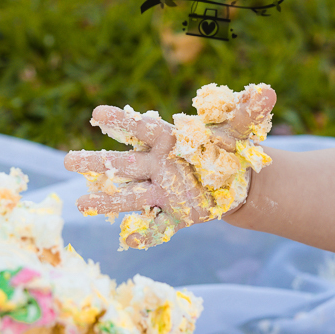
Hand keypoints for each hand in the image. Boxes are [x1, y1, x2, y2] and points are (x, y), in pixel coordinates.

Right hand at [64, 86, 275, 248]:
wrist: (239, 180)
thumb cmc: (231, 148)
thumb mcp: (241, 129)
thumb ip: (248, 112)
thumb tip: (267, 91)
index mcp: (169, 139)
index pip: (140, 128)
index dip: (119, 121)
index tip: (96, 113)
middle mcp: (157, 164)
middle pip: (122, 163)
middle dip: (95, 162)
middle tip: (66, 160)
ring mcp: (162, 190)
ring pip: (129, 195)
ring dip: (106, 200)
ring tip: (79, 204)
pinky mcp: (173, 213)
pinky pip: (155, 225)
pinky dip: (143, 235)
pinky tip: (129, 242)